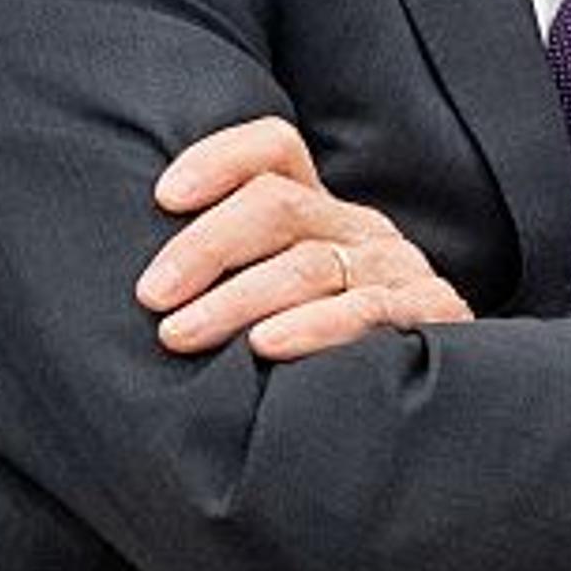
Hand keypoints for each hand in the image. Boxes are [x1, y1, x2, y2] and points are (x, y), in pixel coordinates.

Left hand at [140, 116, 473, 360]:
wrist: (415, 420)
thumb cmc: (313, 362)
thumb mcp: (269, 307)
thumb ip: (223, 278)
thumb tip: (139, 284)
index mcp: (319, 212)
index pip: (274, 150)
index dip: (220, 159)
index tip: (163, 198)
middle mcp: (359, 229)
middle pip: (279, 205)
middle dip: (205, 247)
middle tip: (151, 296)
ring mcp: (397, 268)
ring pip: (310, 264)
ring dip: (237, 299)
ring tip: (179, 334)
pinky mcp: (431, 312)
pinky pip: (368, 311)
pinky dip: (314, 326)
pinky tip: (264, 346)